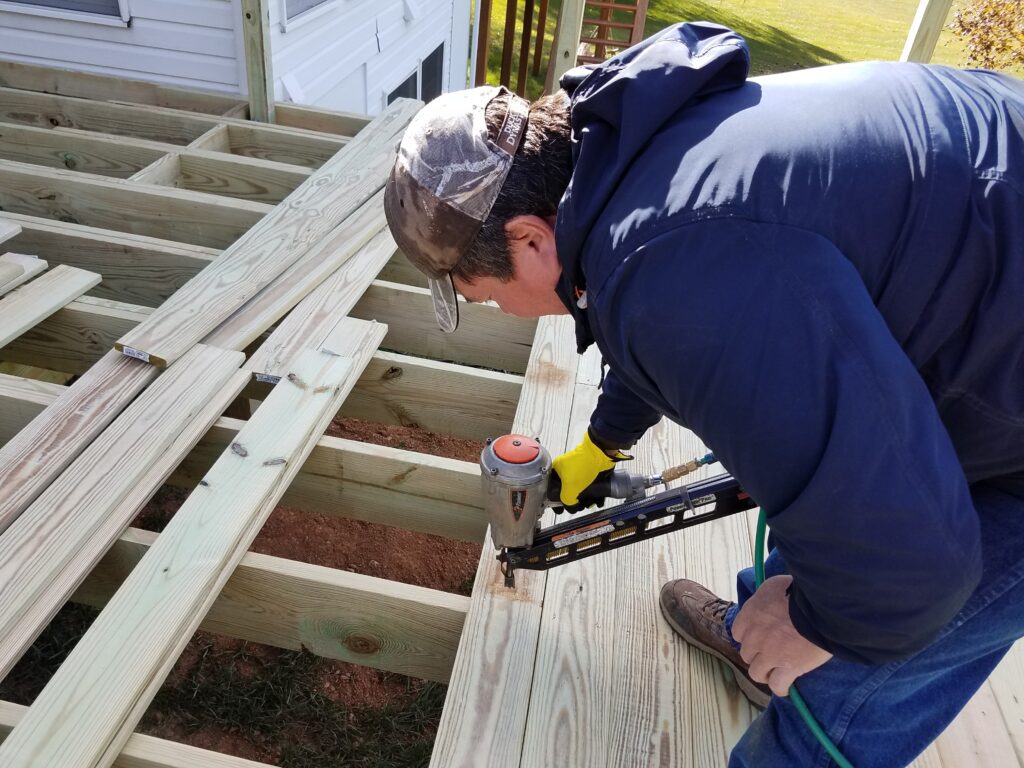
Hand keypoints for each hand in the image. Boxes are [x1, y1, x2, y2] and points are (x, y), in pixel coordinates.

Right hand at [550, 430, 629, 510]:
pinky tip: (598, 501)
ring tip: (591, 503)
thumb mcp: (570, 488)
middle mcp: (567, 471)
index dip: (555, 500)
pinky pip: (592, 489)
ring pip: (581, 492)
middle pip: (568, 492)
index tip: (560, 509)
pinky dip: (595, 496)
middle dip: (575, 502)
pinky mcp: (591, 475)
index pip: (552, 488)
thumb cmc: (582, 465)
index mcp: (557, 471)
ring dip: (587, 500)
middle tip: (579, 506)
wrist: (601, 455)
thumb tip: (570, 508)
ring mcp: (580, 473)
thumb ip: (567, 501)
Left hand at [731, 575, 832, 696]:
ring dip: (765, 672)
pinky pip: (777, 685)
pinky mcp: (788, 669)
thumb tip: (770, 600)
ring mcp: (769, 655)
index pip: (738, 632)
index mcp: (750, 615)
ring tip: (775, 671)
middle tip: (771, 652)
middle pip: (747, 653)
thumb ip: (767, 597)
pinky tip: (786, 686)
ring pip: (756, 672)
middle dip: (757, 654)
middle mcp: (755, 637)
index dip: (749, 636)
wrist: (819, 607)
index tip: (759, 637)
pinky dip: (780, 687)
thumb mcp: (775, 585)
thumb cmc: (799, 592)